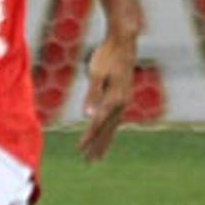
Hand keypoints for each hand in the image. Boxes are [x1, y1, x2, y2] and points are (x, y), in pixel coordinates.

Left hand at [78, 35, 135, 161]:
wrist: (124, 42)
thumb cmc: (107, 55)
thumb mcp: (96, 74)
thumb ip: (92, 95)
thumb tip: (87, 115)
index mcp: (113, 99)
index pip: (98, 123)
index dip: (88, 137)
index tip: (79, 150)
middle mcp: (121, 103)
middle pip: (107, 129)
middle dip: (98, 145)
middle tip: (90, 161)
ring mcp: (124, 100)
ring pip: (113, 125)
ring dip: (105, 140)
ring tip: (98, 154)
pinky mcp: (123, 95)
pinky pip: (115, 118)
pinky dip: (110, 128)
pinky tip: (106, 133)